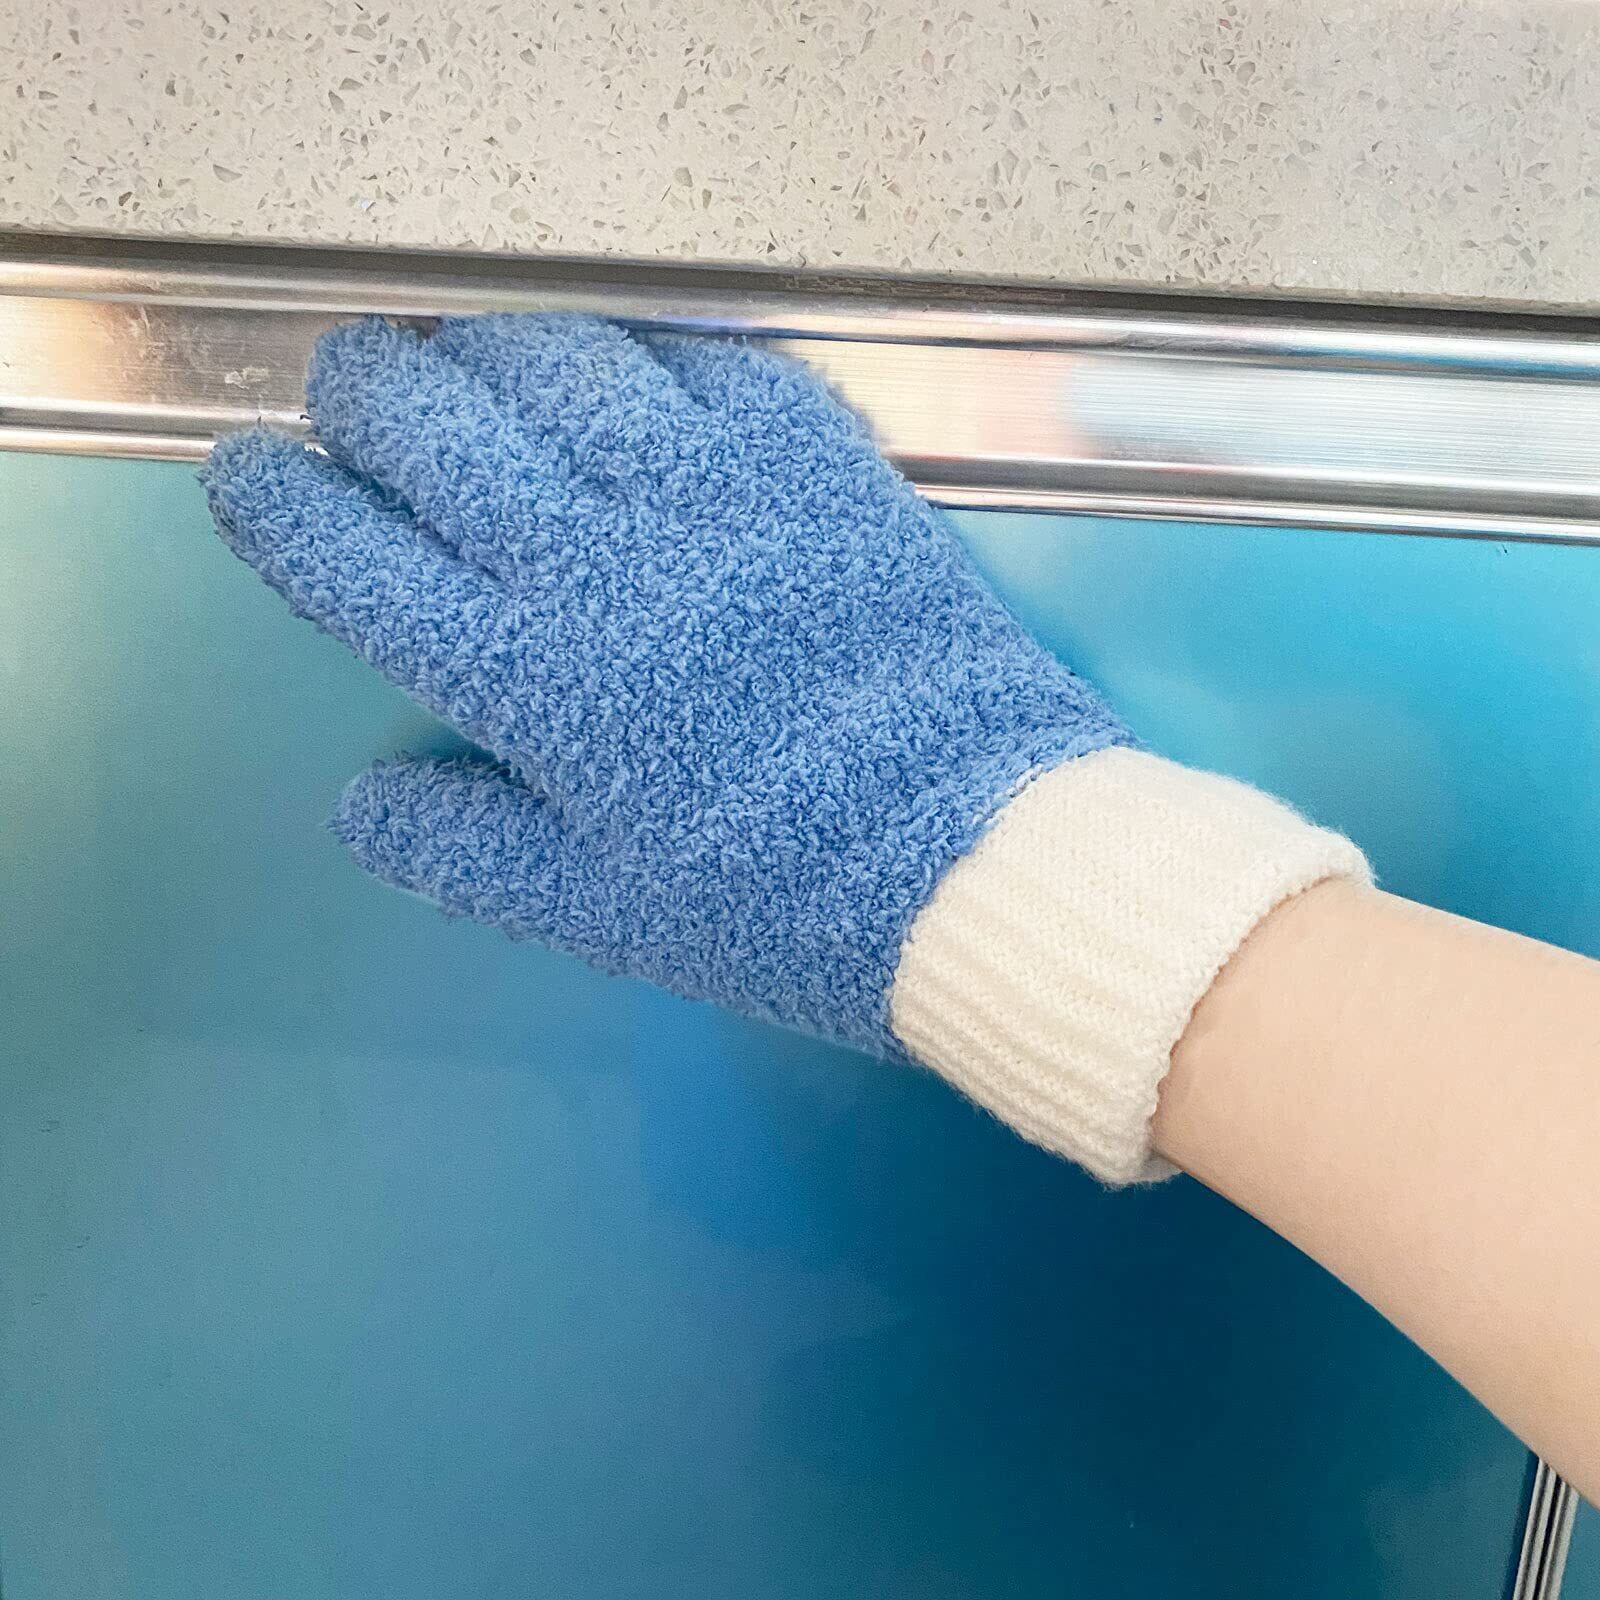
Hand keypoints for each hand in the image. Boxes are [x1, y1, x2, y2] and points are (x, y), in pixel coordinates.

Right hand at [204, 315, 1125, 1055]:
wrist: (974, 858)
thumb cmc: (783, 903)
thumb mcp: (605, 913)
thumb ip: (470, 852)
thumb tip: (363, 804)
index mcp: (531, 677)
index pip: (353, 559)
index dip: (280, 504)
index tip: (255, 477)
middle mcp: (602, 558)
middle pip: (435, 422)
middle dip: (364, 388)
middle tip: (356, 390)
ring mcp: (714, 494)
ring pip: (558, 361)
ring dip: (492, 350)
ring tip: (478, 363)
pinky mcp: (817, 463)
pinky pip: (705, 363)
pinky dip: (645, 354)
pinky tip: (633, 372)